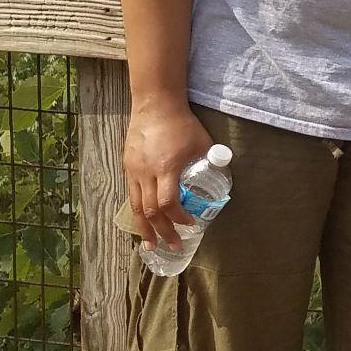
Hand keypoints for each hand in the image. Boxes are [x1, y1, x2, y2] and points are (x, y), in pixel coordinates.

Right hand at [125, 100, 211, 250]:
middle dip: (162, 232)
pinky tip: (143, 221)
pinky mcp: (127, 166)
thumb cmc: (181, 123)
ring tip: (150, 245)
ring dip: (144, 229)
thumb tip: (223, 179)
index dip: (179, 218)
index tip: (191, 224)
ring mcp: (134, 170)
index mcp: (166, 167)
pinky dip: (137, 212)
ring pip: (135, 207)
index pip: (168, 203)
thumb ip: (211, 162)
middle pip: (150, 211)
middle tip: (173, 246)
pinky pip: (130, 195)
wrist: (155, 104)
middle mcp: (146, 172)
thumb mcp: (202, 143)